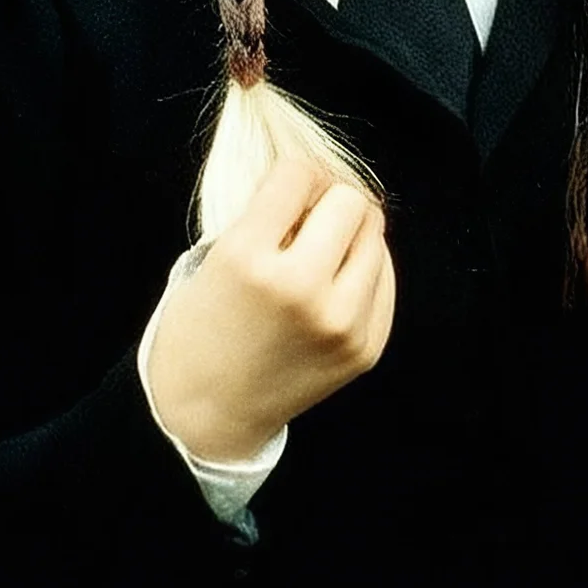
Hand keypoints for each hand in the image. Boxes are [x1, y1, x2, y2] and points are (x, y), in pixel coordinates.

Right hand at [147, 157, 395, 460]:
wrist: (209, 413)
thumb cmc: (202, 326)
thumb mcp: (214, 256)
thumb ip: (268, 215)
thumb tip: (322, 181)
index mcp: (249, 258)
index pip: (300, 174)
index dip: (290, 180)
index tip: (282, 198)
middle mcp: (302, 288)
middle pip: (350, 201)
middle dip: (328, 203)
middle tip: (307, 222)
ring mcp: (341, 322)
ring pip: (375, 236)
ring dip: (349, 235)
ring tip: (320, 255)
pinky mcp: (366, 346)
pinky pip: (385, 278)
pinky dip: (363, 270)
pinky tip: (334, 285)